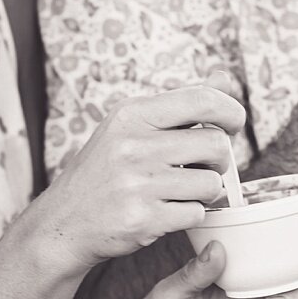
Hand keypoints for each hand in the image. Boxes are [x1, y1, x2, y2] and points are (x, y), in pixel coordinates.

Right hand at [33, 83, 246, 274]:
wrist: (65, 221)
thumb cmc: (103, 172)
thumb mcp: (130, 127)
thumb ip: (180, 105)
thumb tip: (223, 77)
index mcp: (132, 115)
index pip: (202, 100)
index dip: (230, 111)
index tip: (232, 124)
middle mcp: (134, 146)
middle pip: (216, 144)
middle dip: (220, 160)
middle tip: (203, 167)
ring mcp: (138, 184)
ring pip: (211, 183)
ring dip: (205, 191)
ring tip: (181, 191)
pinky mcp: (144, 219)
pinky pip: (197, 213)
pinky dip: (189, 215)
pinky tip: (167, 211)